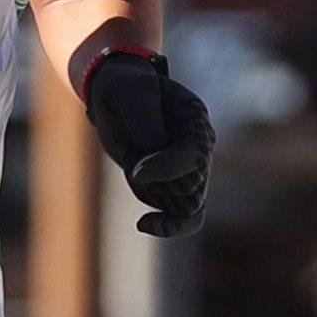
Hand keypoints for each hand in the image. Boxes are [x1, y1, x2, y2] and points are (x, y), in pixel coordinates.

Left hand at [84, 52, 214, 237]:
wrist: (116, 98)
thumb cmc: (123, 88)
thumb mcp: (128, 92)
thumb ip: (144, 118)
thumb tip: (154, 150)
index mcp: (194, 120)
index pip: (192, 157)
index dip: (165, 168)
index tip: (136, 170)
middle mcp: (199, 147)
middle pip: (191, 187)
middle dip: (158, 185)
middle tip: (133, 162)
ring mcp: (190, 169)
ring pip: (185, 206)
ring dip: (155, 197)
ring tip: (134, 171)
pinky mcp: (174, 185)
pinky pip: (184, 217)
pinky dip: (168, 227)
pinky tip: (143, 224)